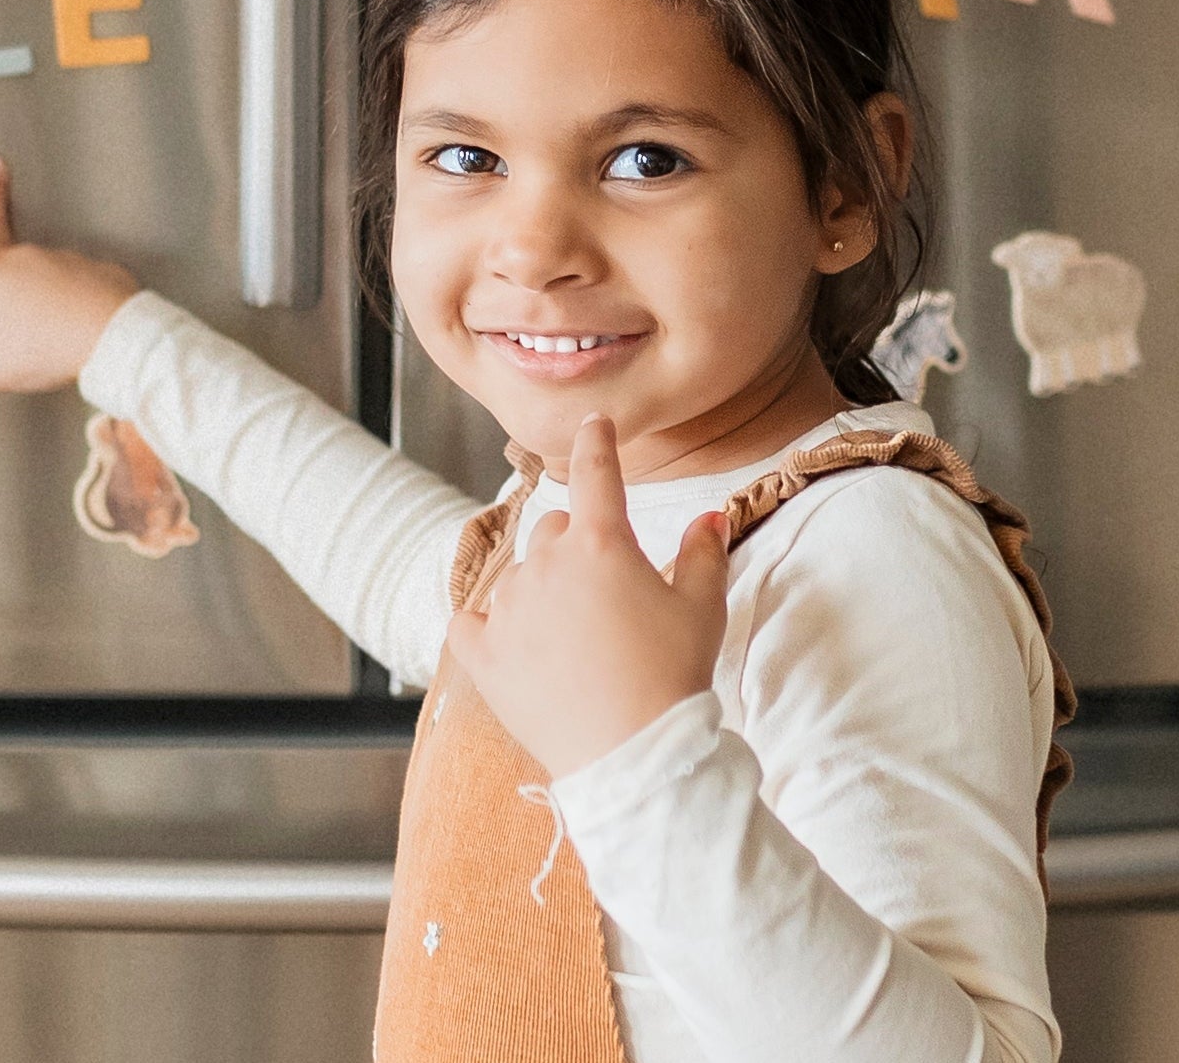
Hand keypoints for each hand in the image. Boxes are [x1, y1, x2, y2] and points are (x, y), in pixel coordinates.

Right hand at [0, 155, 137, 393]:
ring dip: (54, 310)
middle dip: (20, 301)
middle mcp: (34, 258)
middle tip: (28, 341)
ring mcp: (74, 263)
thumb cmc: (43, 346)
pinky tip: (86, 339)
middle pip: (19, 273)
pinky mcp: (107, 276)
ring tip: (59, 347)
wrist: (109, 339)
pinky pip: (87, 296)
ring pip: (55, 287)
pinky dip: (84, 314)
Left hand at [445, 415, 730, 779]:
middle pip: (556, 529)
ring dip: (541, 590)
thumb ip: (705, 551)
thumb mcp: (704, 608)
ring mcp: (509, 608)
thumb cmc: (676, 676)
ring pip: (519, 575)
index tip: (593, 422)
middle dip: (579, 546)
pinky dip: (485, 625)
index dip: (596, 441)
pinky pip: (468, 622)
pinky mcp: (482, 654)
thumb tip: (710, 514)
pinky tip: (506, 641)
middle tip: (610, 592)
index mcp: (602, 542)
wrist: (636, 756)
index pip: (596, 472)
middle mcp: (547, 563)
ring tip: (576, 639)